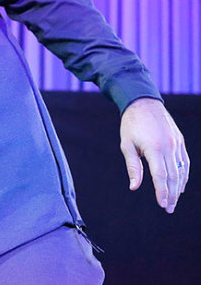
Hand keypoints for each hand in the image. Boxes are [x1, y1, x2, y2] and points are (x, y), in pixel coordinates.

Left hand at [120, 97, 188, 212]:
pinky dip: (184, 175)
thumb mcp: (127, 145)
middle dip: (172, 195)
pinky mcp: (180, 142)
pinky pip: (185, 162)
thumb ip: (133, 167)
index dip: (162, 192)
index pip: (161, 176)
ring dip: (179, 187)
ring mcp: (177, 144)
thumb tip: (134, 187)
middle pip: (174, 176)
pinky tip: (180, 185)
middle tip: (168, 208)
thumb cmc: (131, 125)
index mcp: (154, 148)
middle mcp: (169, 147)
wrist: (144, 103)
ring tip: (173, 201)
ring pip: (182, 171)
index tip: (162, 205)